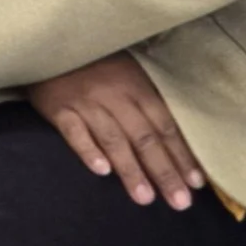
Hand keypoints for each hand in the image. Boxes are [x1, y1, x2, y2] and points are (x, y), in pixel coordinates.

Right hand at [27, 53, 204, 210]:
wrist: (49, 44)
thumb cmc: (94, 63)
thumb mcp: (127, 72)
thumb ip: (147, 101)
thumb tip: (176, 140)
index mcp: (136, 86)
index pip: (164, 125)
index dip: (181, 154)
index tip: (196, 184)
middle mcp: (114, 94)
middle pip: (144, 137)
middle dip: (163, 171)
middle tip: (179, 202)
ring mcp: (86, 101)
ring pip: (113, 138)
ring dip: (131, 170)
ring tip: (145, 198)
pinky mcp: (58, 107)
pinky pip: (74, 131)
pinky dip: (88, 150)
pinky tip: (101, 171)